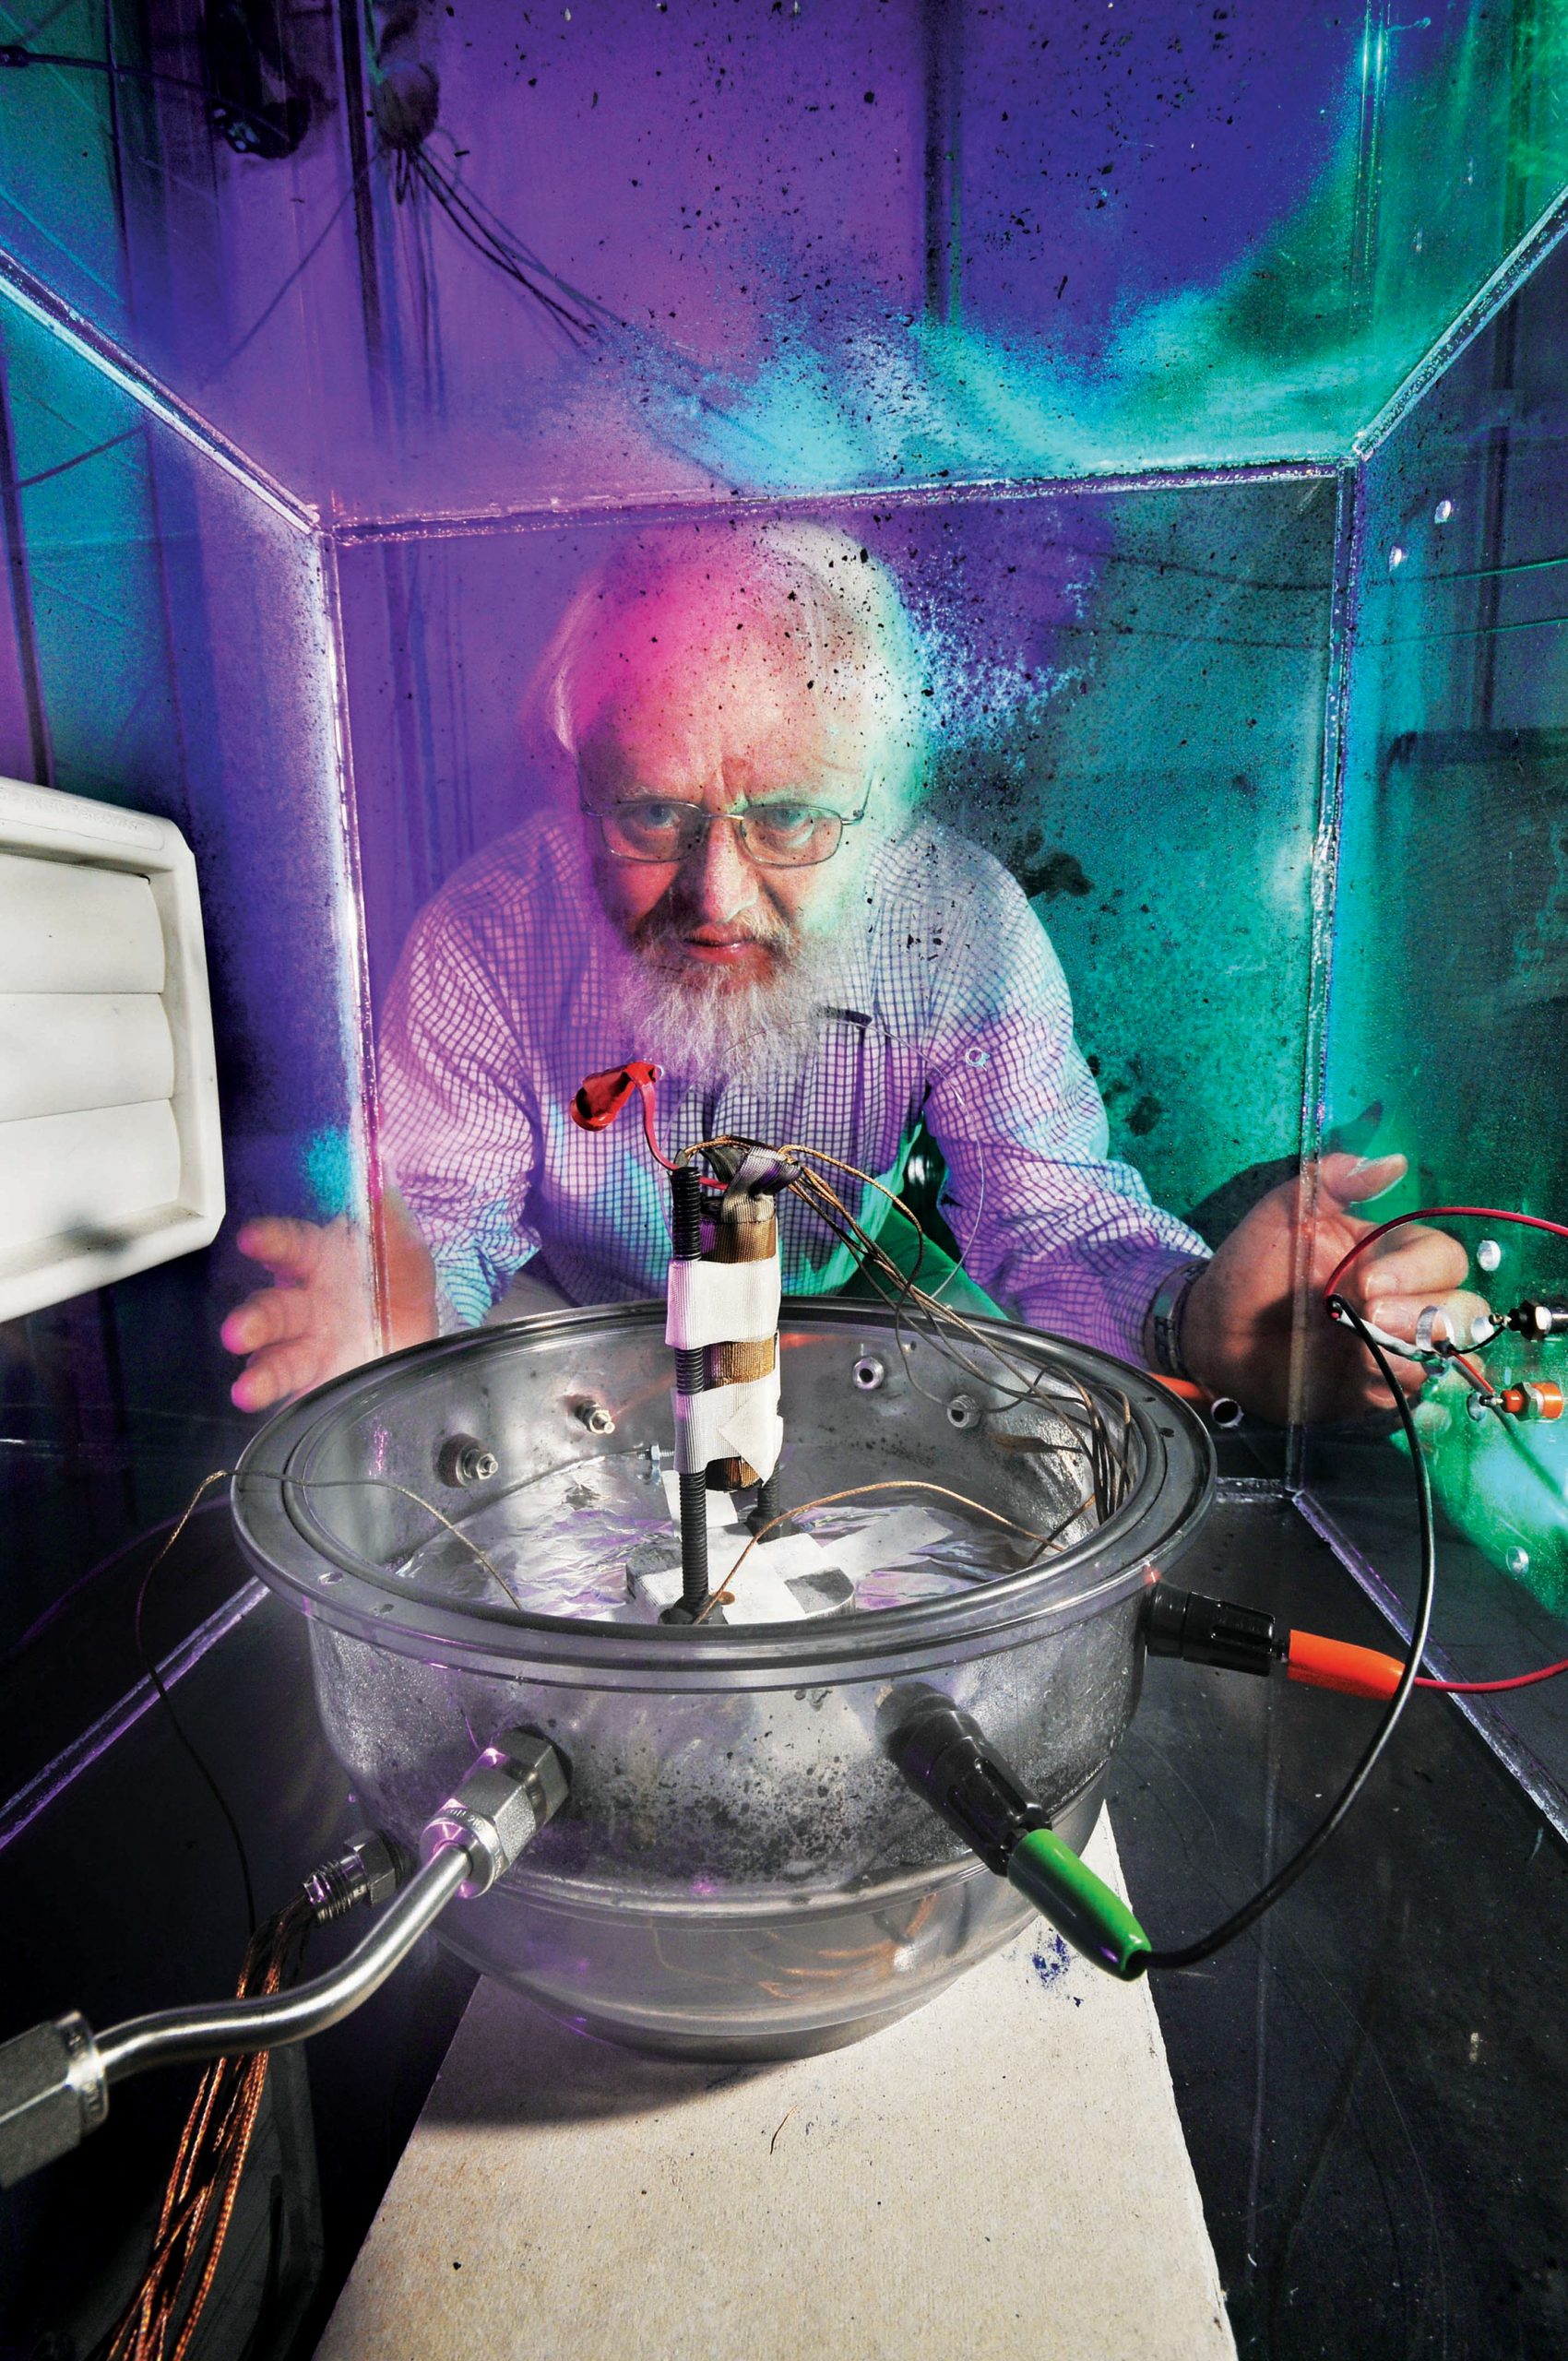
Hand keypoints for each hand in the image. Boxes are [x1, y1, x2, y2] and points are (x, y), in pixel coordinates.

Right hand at [220, 1190, 437, 1412]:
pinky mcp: (315, 1383)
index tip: (252, 1240)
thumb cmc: (402, 1295)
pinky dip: (275, 1398)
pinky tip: (264, 1404)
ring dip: (259, 1372)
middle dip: (253, 1320)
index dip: (272, 1241)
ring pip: (275, 1355)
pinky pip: (291, 1389)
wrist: (421, 1351)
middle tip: (239, 1333)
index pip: (294, 1247)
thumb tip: (383, 1187)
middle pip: (274, 1309)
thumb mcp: (408, 1257)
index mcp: (326, 1266)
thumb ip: (393, 1226)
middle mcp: (310, 1306)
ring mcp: (310, 1346)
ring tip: (247, 1391)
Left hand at [1179, 1152, 1488, 1424]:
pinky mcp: (1376, 1387)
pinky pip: (1417, 1391)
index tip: (1368, 1281)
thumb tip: (1393, 1161)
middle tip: (1371, 1314)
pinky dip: (1400, 1384)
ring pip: (1447, 1353)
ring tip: (1362, 1347)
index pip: (1442, 1257)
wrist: (1215, 1331)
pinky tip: (1364, 1376)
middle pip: (1463, 1308)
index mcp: (1390, 1254)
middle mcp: (1404, 1300)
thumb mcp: (1285, 1211)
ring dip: (1416, 1350)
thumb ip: (1333, 1180)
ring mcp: (1394, 1345)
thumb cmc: (1253, 1265)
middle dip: (1430, 1314)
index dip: (1418, 1270)